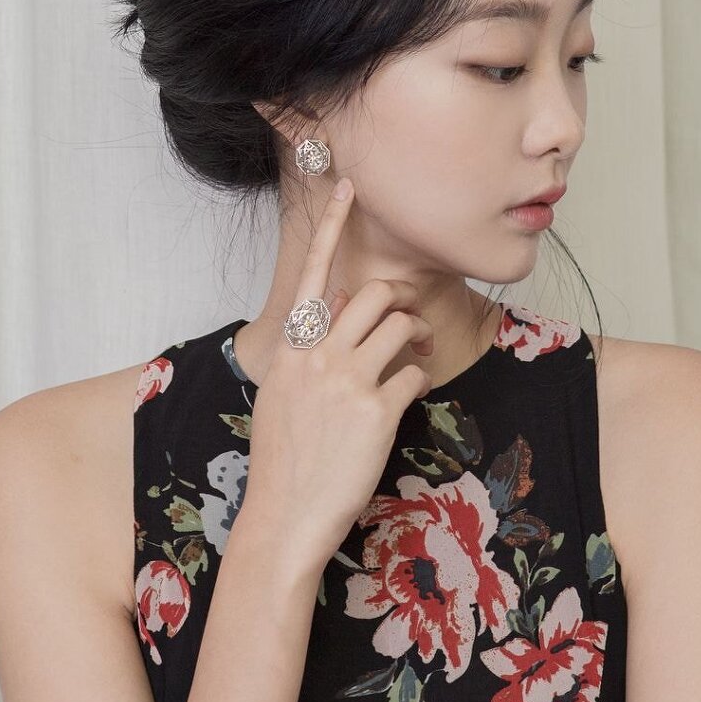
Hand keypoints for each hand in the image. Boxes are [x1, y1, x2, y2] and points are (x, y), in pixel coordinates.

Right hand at [242, 176, 434, 562]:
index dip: (333, 226)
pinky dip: (420, 377)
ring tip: (418, 351)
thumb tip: (329, 315)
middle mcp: (316, 356)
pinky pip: (415, 372)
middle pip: (370, 294)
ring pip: (398, 324)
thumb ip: (304, 353)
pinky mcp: (378, 409)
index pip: (311, 274)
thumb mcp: (281, 396)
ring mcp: (347, 381)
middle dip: (397, 300)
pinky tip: (410, 395)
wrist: (284, 514)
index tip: (349, 187)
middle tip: (409, 322)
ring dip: (417, 333)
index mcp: (290, 350)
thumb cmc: (283, 459)